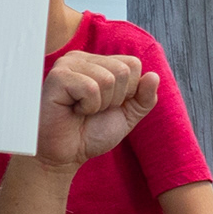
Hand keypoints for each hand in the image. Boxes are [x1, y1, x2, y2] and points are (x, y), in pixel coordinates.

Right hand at [28, 50, 156, 170]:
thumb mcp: (126, 116)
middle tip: (93, 110)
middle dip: (115, 99)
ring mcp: (67, 64)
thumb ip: (144, 98)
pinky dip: (88, 107)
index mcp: (98, 62)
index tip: (107, 105)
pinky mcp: (58, 77)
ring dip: (101, 105)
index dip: (128, 92)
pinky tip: (73, 110)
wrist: (65, 155)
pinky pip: (92, 88)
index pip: (133, 64)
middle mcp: (82, 58)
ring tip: (82, 110)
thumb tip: (154, 76)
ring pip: (109, 79)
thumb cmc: (90, 133)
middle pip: (123, 70)